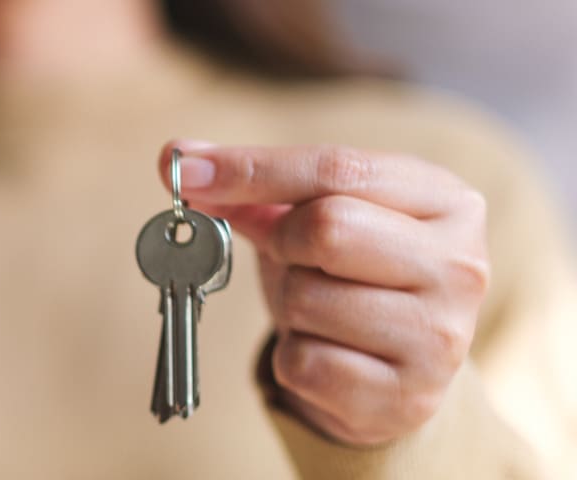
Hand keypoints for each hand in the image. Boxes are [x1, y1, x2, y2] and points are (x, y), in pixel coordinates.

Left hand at [159, 141, 488, 444]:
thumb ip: (253, 187)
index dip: (251, 168)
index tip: (186, 170)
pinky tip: (326, 354)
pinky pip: (302, 362)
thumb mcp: (314, 220)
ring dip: (289, 304)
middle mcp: (461, 265)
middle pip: (327, 227)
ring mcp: (441, 337)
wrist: (395, 374)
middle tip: (292, 257)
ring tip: (321, 311)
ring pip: (307, 298)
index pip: (336, 167)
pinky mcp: (407, 398)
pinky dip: (292, 355)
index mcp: (446, 200)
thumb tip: (178, 157)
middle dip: (284, 243)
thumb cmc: (350, 277)